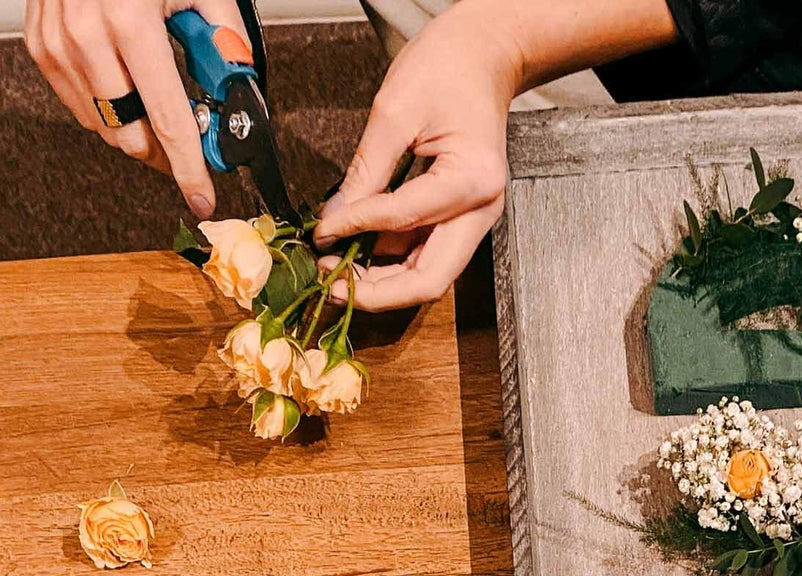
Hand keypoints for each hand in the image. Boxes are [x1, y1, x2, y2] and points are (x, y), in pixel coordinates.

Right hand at [24, 0, 244, 217]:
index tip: (203, 196)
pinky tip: (127, 93)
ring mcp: (58, 40)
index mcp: (131, 22)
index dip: (190, 168)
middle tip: (189, 146)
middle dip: (166, 153)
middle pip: (131, 135)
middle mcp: (87, 34)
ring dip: (137, 132)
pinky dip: (107, 110)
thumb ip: (224, 36)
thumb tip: (236, 81)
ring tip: (159, 113)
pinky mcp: (40, 43)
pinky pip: (77, 104)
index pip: (168, 121)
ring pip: (103, 126)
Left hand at [313, 3, 518, 311]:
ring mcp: (474, 219)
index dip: (356, 229)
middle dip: (378, 291)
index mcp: (472, 181)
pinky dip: (389, 261)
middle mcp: (481, 211)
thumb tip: (334, 219)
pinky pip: (424, 252)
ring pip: (427, 274)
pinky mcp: (461, 218)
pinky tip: (356, 254)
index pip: (405, 219)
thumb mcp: (395, 111)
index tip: (318, 233)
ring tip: (335, 271)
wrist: (483, 57)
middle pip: (430, 278)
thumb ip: (366, 171)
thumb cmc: (446, 69)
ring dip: (381, 282)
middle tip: (330, 286)